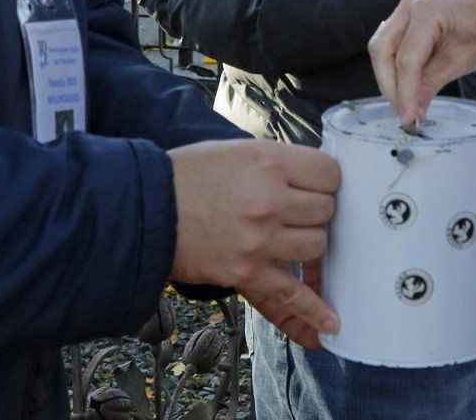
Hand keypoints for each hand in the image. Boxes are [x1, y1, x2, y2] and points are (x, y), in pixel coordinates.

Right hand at [168, 140, 340, 348]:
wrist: (144, 209)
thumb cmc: (190, 175)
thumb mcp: (239, 151)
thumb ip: (281, 164)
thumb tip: (319, 181)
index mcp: (269, 162)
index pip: (329, 174)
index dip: (323, 181)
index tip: (313, 186)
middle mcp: (269, 200)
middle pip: (325, 210)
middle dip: (313, 210)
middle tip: (290, 209)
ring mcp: (260, 240)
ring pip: (315, 245)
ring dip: (305, 242)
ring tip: (281, 235)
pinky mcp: (247, 273)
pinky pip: (292, 294)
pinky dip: (314, 311)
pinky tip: (331, 324)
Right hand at [370, 0, 475, 125]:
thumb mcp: (462, 61)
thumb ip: (431, 84)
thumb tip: (412, 113)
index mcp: (428, 10)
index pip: (407, 58)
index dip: (405, 91)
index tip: (407, 118)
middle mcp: (410, 3)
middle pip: (383, 49)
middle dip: (390, 85)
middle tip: (403, 111)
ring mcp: (404, 6)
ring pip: (380, 46)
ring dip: (387, 77)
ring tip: (403, 101)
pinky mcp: (403, 14)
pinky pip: (388, 42)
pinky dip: (392, 66)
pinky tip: (403, 84)